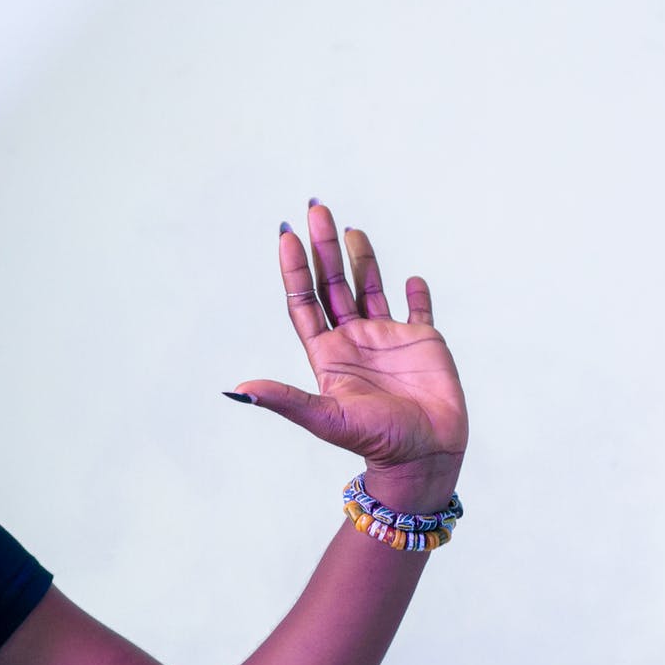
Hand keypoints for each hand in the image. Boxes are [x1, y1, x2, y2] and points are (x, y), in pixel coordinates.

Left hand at [236, 201, 467, 506]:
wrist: (425, 457)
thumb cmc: (376, 442)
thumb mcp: (325, 418)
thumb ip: (284, 400)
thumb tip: (239, 389)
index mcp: (328, 354)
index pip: (305, 302)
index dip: (294, 270)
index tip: (287, 235)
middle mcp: (354, 341)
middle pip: (334, 284)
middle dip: (323, 247)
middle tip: (315, 207)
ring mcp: (388, 340)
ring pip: (370, 288)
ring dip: (361, 257)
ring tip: (348, 226)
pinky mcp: (424, 343)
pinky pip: (419, 310)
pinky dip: (416, 293)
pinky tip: (410, 277)